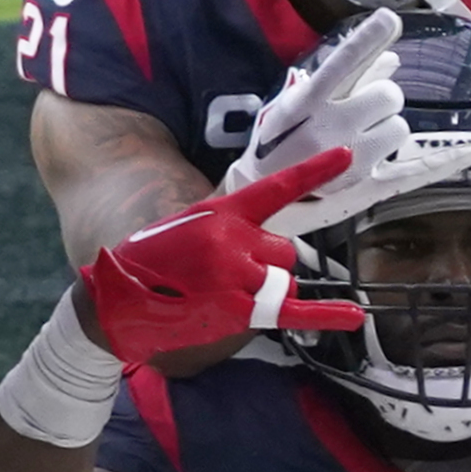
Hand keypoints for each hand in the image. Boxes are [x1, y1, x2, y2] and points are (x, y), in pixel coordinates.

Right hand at [77, 154, 369, 368]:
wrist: (116, 301)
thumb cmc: (150, 264)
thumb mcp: (186, 229)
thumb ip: (227, 232)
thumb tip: (263, 252)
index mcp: (221, 212)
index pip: (275, 188)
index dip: (313, 172)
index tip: (345, 156)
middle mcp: (234, 239)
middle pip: (284, 252)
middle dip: (266, 266)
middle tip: (224, 278)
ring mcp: (237, 275)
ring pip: (282, 283)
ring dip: (262, 292)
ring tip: (219, 297)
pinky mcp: (236, 310)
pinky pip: (288, 311)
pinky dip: (324, 314)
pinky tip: (354, 315)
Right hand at [229, 8, 415, 233]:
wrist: (260, 194)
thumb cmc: (281, 138)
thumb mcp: (299, 102)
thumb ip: (349, 76)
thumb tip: (393, 57)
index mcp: (307, 102)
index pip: (342, 64)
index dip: (367, 41)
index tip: (390, 19)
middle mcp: (328, 129)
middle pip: (388, 95)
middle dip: (382, 100)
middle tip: (360, 114)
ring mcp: (349, 161)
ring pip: (401, 129)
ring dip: (388, 132)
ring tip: (357, 144)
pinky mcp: (366, 187)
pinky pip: (416, 171)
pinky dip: (447, 161)